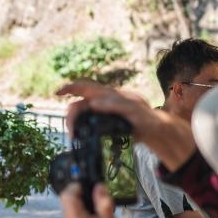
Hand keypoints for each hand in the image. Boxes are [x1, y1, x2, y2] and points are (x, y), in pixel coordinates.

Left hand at [57, 80, 195, 170]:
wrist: (159, 130)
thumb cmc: (133, 127)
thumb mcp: (112, 124)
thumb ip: (98, 123)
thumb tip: (78, 129)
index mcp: (110, 98)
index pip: (89, 88)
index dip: (73, 87)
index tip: (58, 91)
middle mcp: (118, 95)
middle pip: (93, 88)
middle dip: (75, 87)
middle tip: (61, 93)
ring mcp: (128, 101)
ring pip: (106, 95)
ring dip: (88, 99)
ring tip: (74, 105)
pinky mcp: (137, 111)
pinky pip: (121, 106)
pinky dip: (108, 105)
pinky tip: (96, 105)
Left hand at [58, 183, 121, 217]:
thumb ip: (103, 204)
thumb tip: (99, 187)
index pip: (67, 195)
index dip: (76, 187)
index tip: (88, 186)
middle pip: (68, 201)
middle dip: (82, 197)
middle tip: (98, 199)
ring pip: (71, 210)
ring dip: (83, 206)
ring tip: (99, 213)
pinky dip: (81, 215)